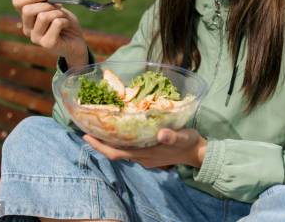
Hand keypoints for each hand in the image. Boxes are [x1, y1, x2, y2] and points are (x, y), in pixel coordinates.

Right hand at [12, 0, 87, 67]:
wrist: (77, 42)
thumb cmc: (65, 24)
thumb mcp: (54, 8)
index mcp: (27, 18)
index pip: (17, 3)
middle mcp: (28, 29)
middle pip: (27, 10)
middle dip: (47, 5)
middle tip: (59, 8)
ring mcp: (36, 38)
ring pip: (43, 16)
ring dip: (59, 13)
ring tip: (64, 19)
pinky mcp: (47, 44)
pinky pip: (56, 23)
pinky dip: (65, 21)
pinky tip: (67, 26)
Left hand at [83, 128, 206, 168]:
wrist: (198, 153)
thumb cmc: (189, 143)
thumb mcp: (182, 136)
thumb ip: (171, 135)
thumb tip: (160, 134)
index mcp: (145, 154)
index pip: (116, 152)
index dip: (100, 146)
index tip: (86, 136)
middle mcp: (142, 158)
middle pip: (115, 152)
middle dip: (100, 143)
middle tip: (89, 128)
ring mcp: (145, 158)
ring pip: (122, 151)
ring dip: (110, 142)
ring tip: (102, 127)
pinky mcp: (150, 155)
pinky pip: (130, 149)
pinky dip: (121, 141)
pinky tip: (122, 131)